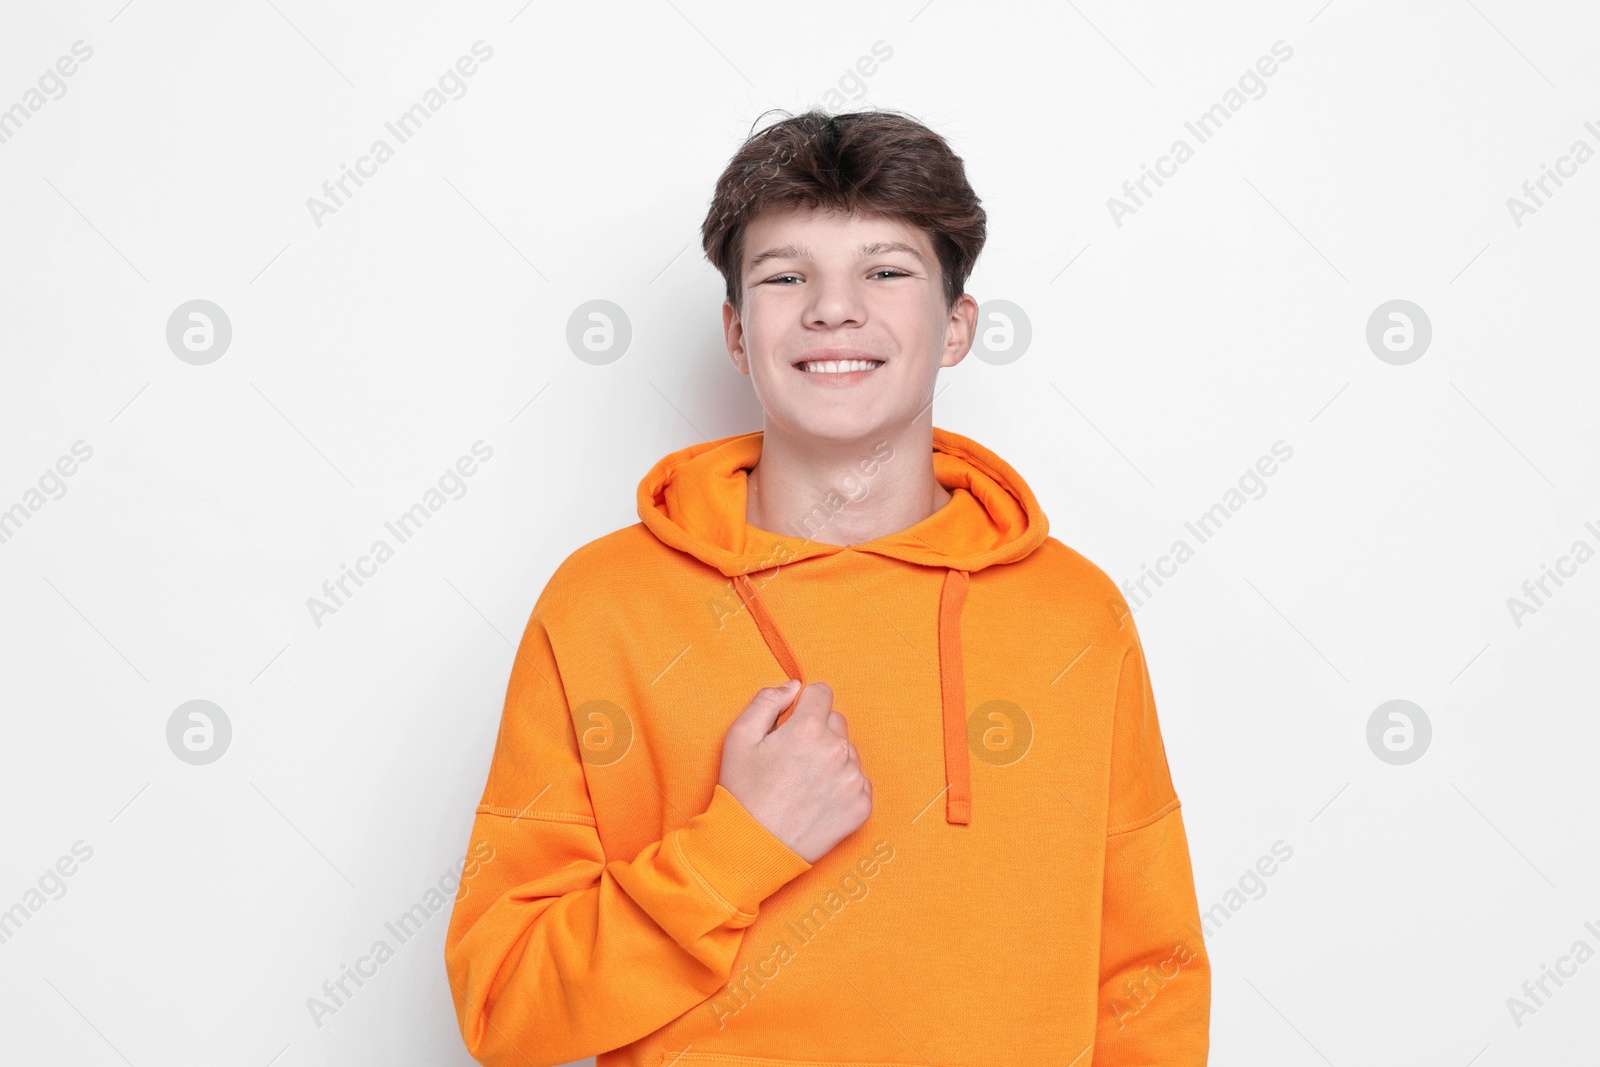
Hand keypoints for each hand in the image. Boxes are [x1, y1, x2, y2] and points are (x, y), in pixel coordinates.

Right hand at [718, 681, 871, 863]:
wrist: (752, 848)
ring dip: (831, 760)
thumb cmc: (742, 792)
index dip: (804, 706)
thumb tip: (794, 687)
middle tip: (793, 760)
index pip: (822, 693)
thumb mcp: (739, 737)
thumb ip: (767, 700)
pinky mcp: (862, 807)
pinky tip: (817, 800)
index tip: (792, 724)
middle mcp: (837, 751)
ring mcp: (853, 780)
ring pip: (848, 752)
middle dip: (817, 733)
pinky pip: (859, 781)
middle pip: (836, 722)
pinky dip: (842, 787)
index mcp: (809, 729)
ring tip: (803, 784)